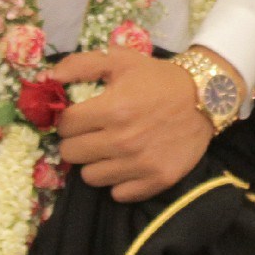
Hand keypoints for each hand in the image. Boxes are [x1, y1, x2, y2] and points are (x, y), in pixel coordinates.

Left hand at [46, 48, 221, 202]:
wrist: (206, 98)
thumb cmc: (158, 79)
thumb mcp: (121, 60)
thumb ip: (80, 64)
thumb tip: (47, 78)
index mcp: (112, 109)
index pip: (64, 126)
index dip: (68, 120)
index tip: (80, 117)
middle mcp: (122, 140)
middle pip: (71, 154)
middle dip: (77, 142)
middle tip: (92, 134)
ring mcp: (140, 164)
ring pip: (90, 177)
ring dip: (95, 163)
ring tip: (110, 150)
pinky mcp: (156, 180)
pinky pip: (118, 194)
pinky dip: (119, 181)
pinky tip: (128, 164)